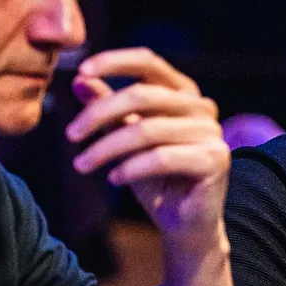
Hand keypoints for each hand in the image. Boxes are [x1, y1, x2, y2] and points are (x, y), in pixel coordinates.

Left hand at [67, 48, 229, 247]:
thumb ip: (109, 109)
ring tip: (82, 165)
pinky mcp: (214, 160)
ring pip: (147, 130)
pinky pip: (162, 158)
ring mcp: (211, 132)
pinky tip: (113, 179)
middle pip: (142, 95)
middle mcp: (201, 107)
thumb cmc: (156, 179)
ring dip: (106, 148)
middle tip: (71, 135)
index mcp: (183, 93)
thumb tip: (79, 81)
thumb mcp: (125, 139)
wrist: (184, 224)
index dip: (114, 62)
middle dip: (99, 114)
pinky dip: (131, 168)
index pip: (148, 62)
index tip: (80, 72)